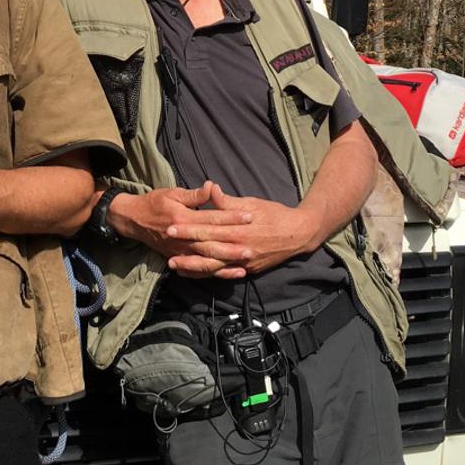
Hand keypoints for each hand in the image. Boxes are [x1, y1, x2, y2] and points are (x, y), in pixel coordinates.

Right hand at [109, 185, 253, 278]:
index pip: (212, 218)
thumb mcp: (173, 193)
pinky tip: (231, 273)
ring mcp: (181, 251)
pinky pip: (200, 270)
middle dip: (233, 245)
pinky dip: (216, 273)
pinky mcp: (180, 259)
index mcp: (183, 218)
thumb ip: (194, 194)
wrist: (134, 220)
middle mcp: (183, 238)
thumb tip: (212, 187)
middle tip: (252, 246)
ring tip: (245, 262)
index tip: (249, 216)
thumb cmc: (155, 203)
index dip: (231, 217)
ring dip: (227, 262)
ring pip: (207, 259)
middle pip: (212, 242)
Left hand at [164, 181, 326, 276]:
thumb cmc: (274, 214)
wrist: (298, 234)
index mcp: (237, 229)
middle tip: (166, 248)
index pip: (207, 228)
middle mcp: (238, 247)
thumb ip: (228, 201)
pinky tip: (197, 275)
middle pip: (206, 249)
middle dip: (185, 248)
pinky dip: (209, 275)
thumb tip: (210, 188)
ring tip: (175, 266)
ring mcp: (243, 262)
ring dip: (193, 267)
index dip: (188, 228)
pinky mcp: (247, 270)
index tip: (172, 226)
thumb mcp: (251, 203)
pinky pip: (224, 274)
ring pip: (213, 267)